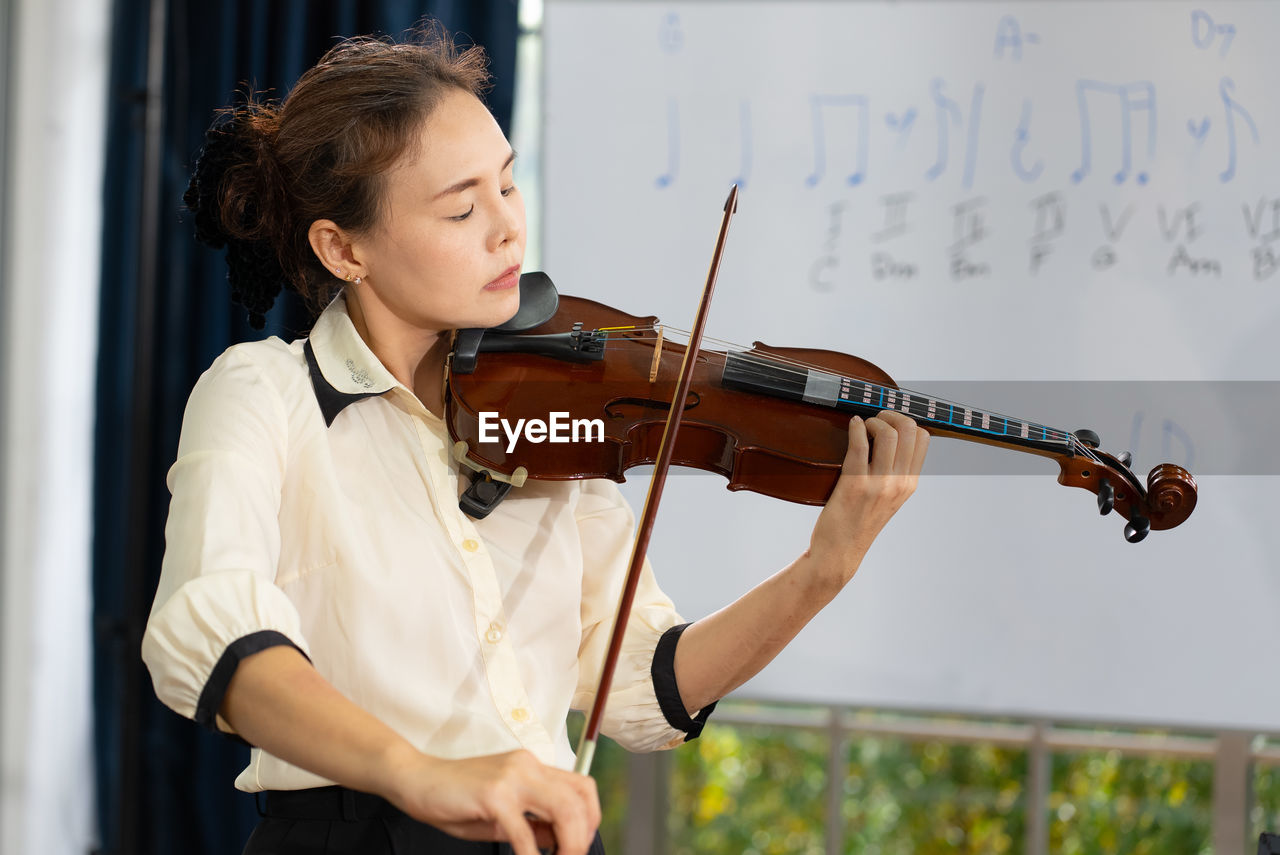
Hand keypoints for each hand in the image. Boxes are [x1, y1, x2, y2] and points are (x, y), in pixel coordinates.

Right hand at [384, 748, 600, 854]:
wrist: (416, 780)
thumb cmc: (454, 797)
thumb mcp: (501, 812)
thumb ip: (532, 823)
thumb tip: (559, 840)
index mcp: (532, 767)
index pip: (580, 786)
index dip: (590, 818)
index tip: (580, 844)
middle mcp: (527, 766)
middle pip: (578, 798)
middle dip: (583, 836)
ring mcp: (511, 778)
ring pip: (563, 808)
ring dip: (569, 843)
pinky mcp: (493, 794)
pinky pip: (523, 831)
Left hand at [807, 410, 928, 590]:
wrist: (839, 552)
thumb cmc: (857, 523)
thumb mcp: (887, 499)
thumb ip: (893, 473)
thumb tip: (890, 439)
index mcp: (909, 484)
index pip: (923, 438)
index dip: (906, 422)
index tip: (889, 423)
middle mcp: (899, 483)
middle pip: (910, 429)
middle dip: (891, 415)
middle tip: (874, 420)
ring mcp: (879, 485)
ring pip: (888, 433)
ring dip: (873, 421)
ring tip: (862, 426)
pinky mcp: (855, 485)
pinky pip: (860, 445)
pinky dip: (856, 428)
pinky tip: (852, 426)